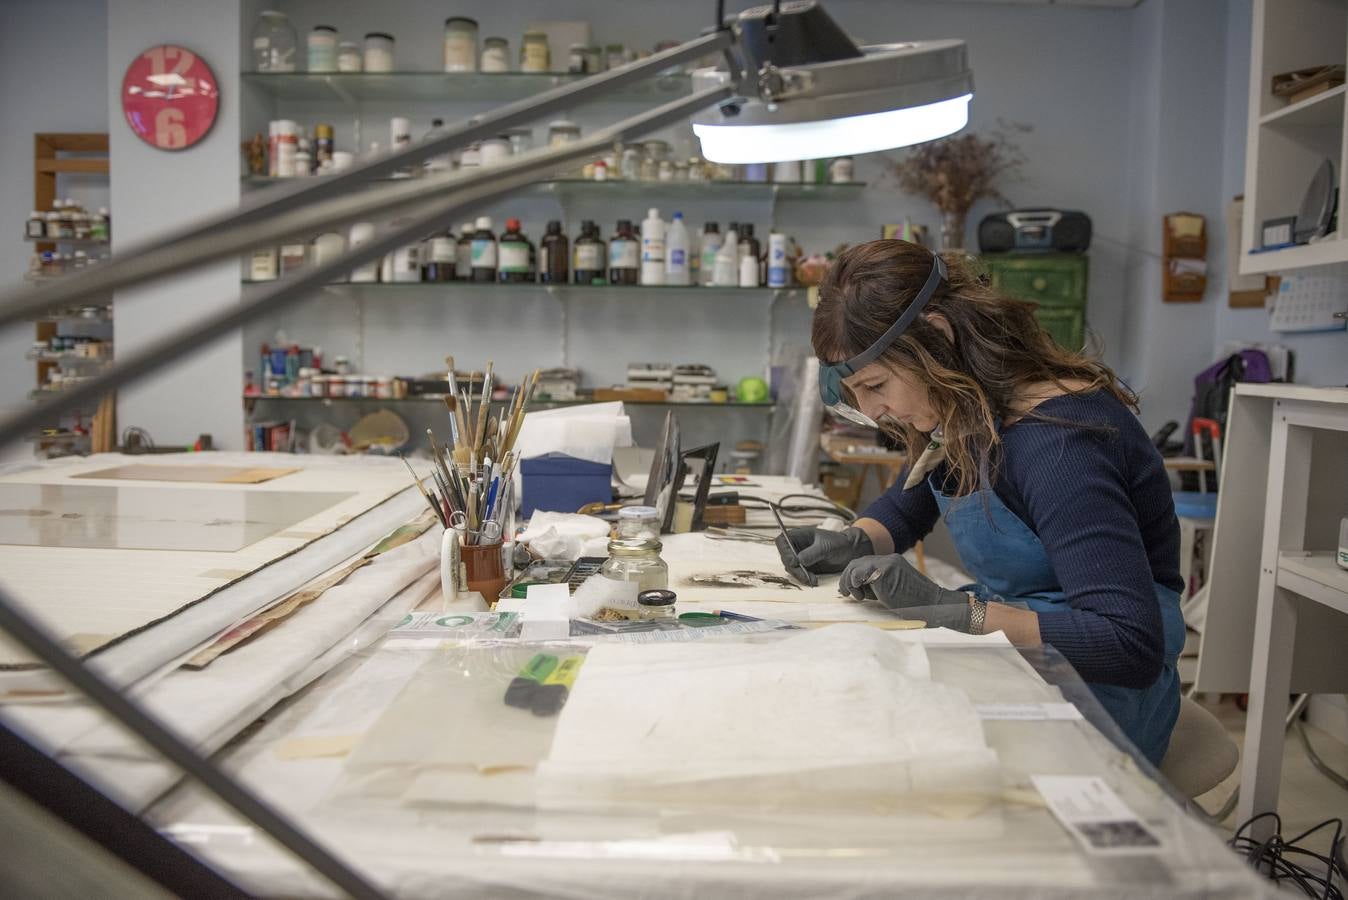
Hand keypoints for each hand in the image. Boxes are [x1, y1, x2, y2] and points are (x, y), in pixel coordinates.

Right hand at [775, 526, 872, 584]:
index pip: (782, 541)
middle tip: (806, 576)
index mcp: (799, 535)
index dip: (784, 551)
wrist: (849, 552)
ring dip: (800, 575)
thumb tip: (798, 560)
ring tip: (813, 580)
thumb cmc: (838, 543)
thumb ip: (812, 553)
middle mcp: (796, 546)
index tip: (794, 561)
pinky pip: (798, 574)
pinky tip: (814, 581)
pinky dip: (804, 578)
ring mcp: (799, 557)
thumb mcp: (826, 547)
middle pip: (785, 557)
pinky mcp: (804, 567)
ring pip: (791, 568)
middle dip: (794, 568)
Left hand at [839, 554, 972, 630]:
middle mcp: (888, 559)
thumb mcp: (893, 589)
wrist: (933, 604)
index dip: (853, 575)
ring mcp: (885, 564)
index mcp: (891, 561)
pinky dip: (853, 584)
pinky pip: (858, 574)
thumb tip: (856, 588)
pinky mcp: (883, 572)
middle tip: (845, 592)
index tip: (849, 588)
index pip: (864, 563)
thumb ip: (876, 585)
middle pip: (857, 562)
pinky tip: (860, 595)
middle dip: (847, 577)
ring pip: (855, 567)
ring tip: (856, 596)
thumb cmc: (915, 603)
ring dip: (849, 582)